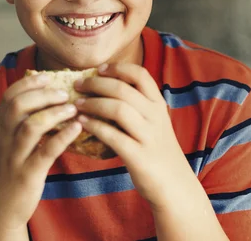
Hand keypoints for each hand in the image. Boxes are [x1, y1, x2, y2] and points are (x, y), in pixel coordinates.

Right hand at [0, 73, 82, 236]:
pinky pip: (45, 152)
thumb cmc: (14, 168)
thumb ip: (25, 121)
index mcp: (3, 129)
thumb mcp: (13, 142)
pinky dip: (62, 137)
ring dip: (54, 113)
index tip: (48, 76)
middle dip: (42, 94)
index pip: (9, 97)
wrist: (0, 208)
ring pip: (30, 127)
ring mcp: (16, 157)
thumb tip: (51, 96)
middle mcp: (6, 139)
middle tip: (65, 92)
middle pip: (18, 106)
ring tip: (73, 108)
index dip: (28, 83)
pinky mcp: (28, 174)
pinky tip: (77, 128)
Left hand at [74, 63, 194, 208]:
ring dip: (93, 104)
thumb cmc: (157, 150)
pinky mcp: (138, 156)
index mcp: (158, 104)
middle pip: (123, 89)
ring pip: (118, 109)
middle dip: (96, 84)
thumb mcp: (155, 122)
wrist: (173, 184)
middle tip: (78, 85)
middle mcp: (155, 116)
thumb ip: (138, 105)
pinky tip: (81, 124)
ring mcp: (148, 136)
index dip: (117, 68)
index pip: (140, 74)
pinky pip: (113, 136)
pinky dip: (94, 127)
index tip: (98, 69)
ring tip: (77, 104)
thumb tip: (106, 87)